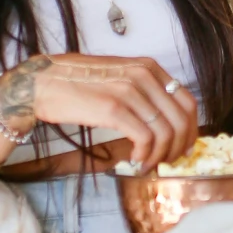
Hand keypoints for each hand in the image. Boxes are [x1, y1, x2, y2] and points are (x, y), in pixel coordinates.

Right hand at [0, 54, 198, 168]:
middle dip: (179, 147)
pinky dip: (146, 156)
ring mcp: (129, 91)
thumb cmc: (77, 83)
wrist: (42, 83)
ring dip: (161, 156)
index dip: (190, 129)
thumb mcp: (118, 76)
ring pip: (166, 132)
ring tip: (148, 165)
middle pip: (181, 119)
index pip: (187, 101)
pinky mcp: (114, 109)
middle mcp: (143, 76)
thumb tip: (163, 120)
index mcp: (148, 67)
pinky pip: (145, 139)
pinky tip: (136, 162)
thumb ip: (143, 91)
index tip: (183, 147)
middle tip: (169, 162)